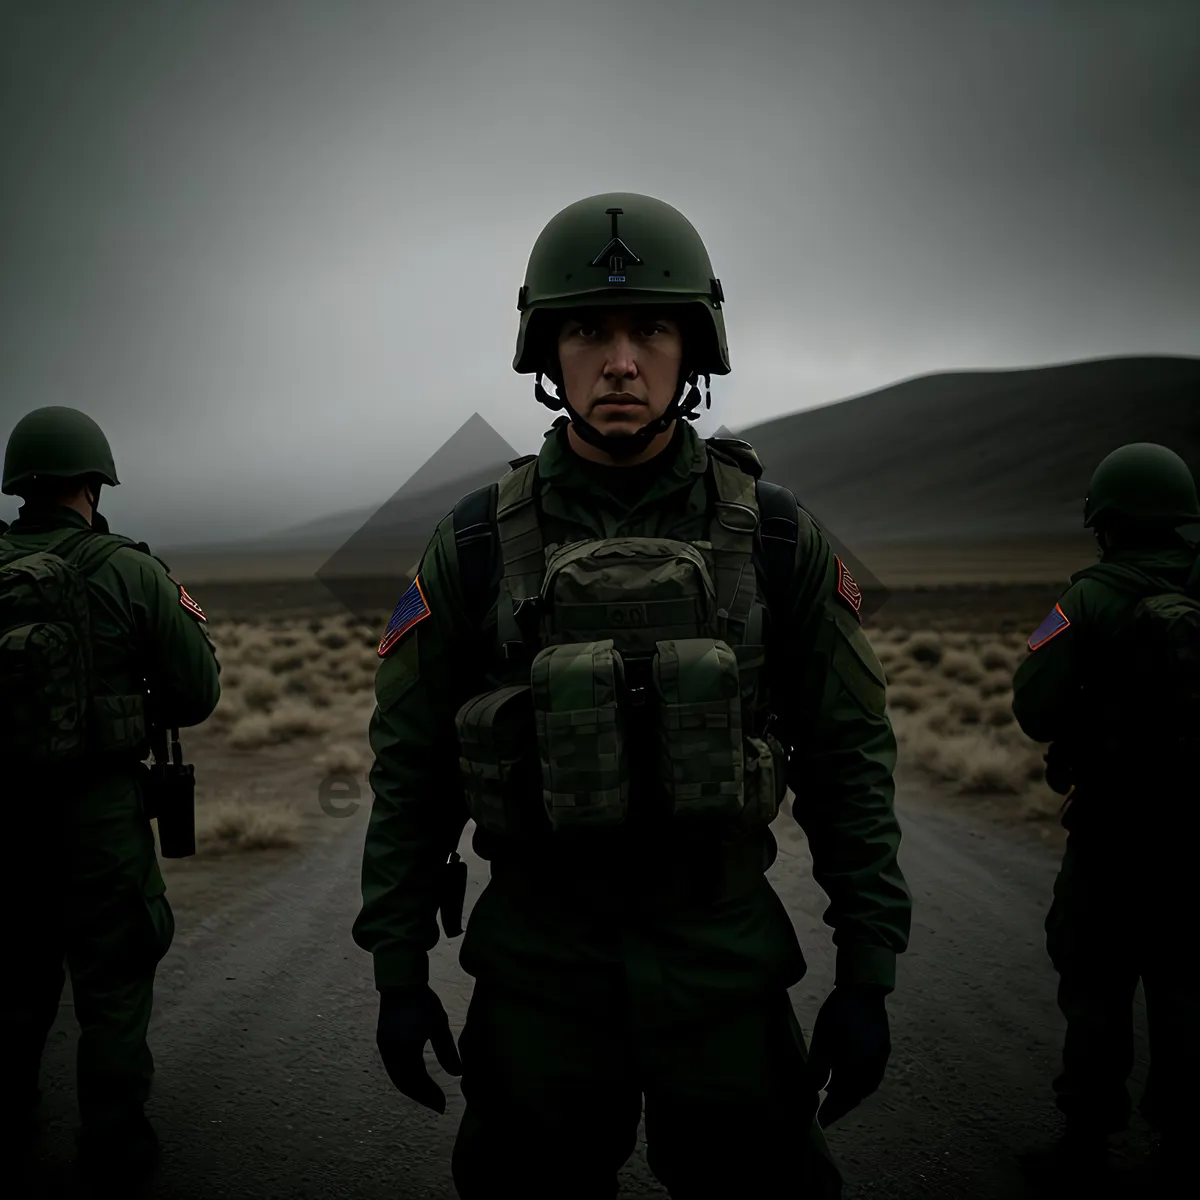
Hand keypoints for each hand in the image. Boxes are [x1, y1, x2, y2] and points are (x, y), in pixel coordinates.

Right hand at [376, 984, 461, 1112]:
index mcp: (405, 1051)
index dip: (429, 1096)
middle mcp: (391, 1054)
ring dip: (412, 1088)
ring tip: (427, 1095)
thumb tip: (457, 1074)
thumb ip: (447, 1051)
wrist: (400, 983)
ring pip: (397, 1077)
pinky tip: (415, 1078)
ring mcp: (385, 1049)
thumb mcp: (439, 1025)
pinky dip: (404, 1077)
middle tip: (437, 1105)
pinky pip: (393, 1068)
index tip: (443, 1106)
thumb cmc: (423, 1002)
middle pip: (405, 1084)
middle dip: (421, 1096)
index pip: (417, 1081)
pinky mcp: (384, 1042)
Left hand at [807, 985, 890, 1126]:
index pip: (843, 1096)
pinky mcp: (883, 1051)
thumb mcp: (823, 1038)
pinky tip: (849, 1081)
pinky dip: (859, 1084)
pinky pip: (871, 1076)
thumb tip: (815, 1090)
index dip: (832, 1111)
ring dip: (850, 1095)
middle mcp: (872, 1067)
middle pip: (855, 1094)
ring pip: (865, 1087)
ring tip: (834, 1099)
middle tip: (826, 1115)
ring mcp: (880, 1059)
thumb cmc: (839, 1012)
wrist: (864, 990)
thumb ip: (819, 1066)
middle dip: (840, 1106)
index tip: (821, 1123)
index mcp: (857, 1066)